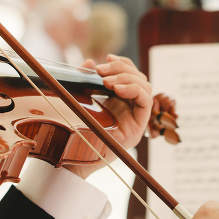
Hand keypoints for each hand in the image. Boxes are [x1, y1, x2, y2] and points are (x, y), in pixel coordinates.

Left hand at [63, 54, 151, 178]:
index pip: (130, 75)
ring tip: (107, 82)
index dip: (122, 63)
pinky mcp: (138, 127)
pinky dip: (134, 90)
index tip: (106, 58)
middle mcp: (130, 108)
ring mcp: (135, 118)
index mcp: (118, 101)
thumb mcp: (78, 98)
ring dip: (127, 78)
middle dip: (121, 69)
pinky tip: (118, 89)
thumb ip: (84, 80)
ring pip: (145, 87)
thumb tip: (90, 62)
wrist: (72, 159)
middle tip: (101, 71)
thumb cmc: (73, 131)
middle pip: (139, 78)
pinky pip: (146, 101)